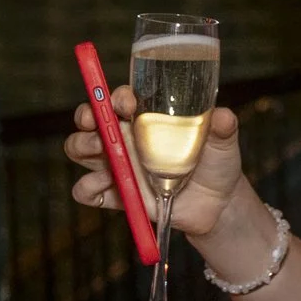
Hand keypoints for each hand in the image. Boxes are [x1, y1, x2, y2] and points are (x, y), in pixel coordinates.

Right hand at [65, 87, 245, 234]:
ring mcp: (117, 165)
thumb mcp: (223, 143)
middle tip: (98, 124)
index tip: (128, 103)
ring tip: (106, 155)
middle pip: (88, 118)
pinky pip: (85, 190)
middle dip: (87, 116)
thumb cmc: (216, 163)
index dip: (116, 96)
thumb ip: (223, 128)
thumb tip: (223, 116)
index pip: (119, 98)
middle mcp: (124, 137)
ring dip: (82, 148)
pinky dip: (87, 188)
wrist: (218, 204)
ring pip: (77, 148)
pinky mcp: (116, 193)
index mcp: (145, 118)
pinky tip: (107, 187)